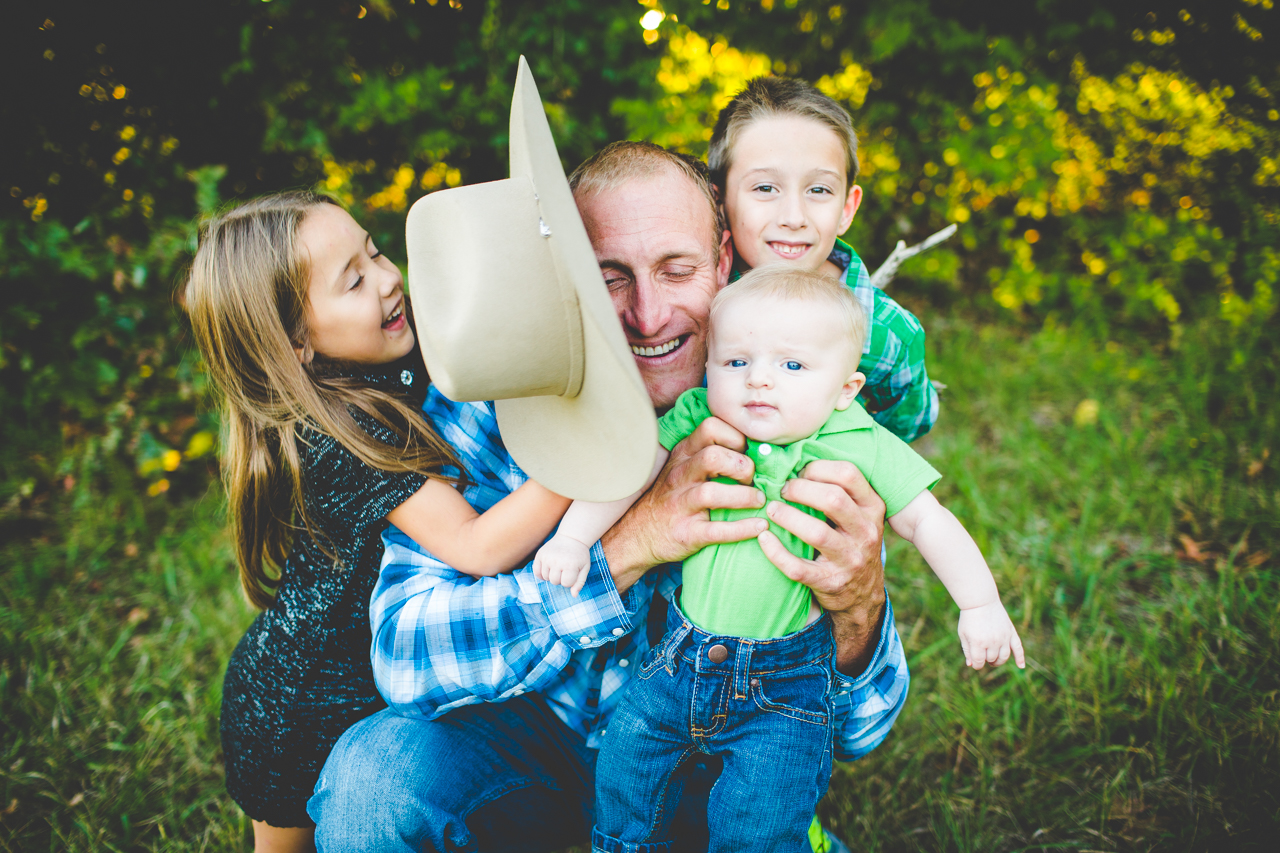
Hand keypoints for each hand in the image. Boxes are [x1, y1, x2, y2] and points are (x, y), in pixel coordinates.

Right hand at [533, 536, 592, 595]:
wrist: (571, 537)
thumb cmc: (579, 555)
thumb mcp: (584, 568)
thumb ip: (579, 583)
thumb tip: (573, 596)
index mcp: (570, 565)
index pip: (566, 584)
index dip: (570, 580)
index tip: (573, 572)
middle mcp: (557, 561)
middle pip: (554, 581)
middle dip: (560, 578)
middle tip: (565, 569)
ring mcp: (547, 557)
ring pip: (545, 577)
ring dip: (551, 575)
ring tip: (557, 567)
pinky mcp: (539, 554)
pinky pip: (536, 572)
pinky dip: (541, 573)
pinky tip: (548, 569)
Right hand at [601, 417, 767, 592]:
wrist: (637, 535)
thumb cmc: (669, 497)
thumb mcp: (681, 466)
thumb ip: (707, 452)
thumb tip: (754, 447)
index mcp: (683, 455)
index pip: (711, 428)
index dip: (736, 436)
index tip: (748, 451)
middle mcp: (679, 476)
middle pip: (713, 457)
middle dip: (742, 466)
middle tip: (752, 478)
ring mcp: (680, 505)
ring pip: (712, 493)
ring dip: (744, 497)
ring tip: (758, 500)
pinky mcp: (686, 533)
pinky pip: (717, 531)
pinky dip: (743, 529)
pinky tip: (759, 526)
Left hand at [756, 460, 888, 675]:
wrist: (863, 595)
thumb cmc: (851, 542)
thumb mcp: (858, 515)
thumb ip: (839, 490)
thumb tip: (795, 458)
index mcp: (873, 508)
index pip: (848, 474)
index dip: (817, 467)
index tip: (798, 471)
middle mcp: (866, 532)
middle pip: (832, 499)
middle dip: (800, 489)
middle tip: (781, 490)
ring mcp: (850, 560)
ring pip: (816, 533)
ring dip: (787, 517)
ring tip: (771, 509)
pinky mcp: (830, 583)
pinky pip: (798, 567)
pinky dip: (776, 552)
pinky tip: (763, 538)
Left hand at [957, 600, 1025, 668]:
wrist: (981, 601)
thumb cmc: (969, 618)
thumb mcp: (963, 634)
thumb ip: (967, 650)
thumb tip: (972, 665)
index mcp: (978, 642)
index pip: (979, 662)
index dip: (977, 665)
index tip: (975, 662)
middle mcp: (992, 641)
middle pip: (991, 659)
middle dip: (986, 659)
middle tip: (983, 654)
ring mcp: (1003, 637)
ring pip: (1004, 657)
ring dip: (998, 660)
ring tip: (993, 659)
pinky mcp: (1010, 632)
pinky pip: (1018, 648)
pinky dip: (1020, 658)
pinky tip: (1021, 666)